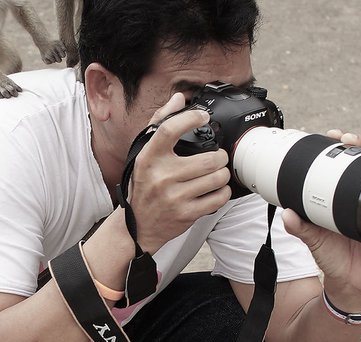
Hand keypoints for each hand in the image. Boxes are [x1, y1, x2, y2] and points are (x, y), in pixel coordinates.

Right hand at [126, 94, 231, 252]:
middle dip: (220, 156)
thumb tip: (178, 99)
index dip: (191, 118)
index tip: (203, 117)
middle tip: (218, 156)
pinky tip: (214, 190)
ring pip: (217, 178)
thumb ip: (160, 123)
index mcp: (149, 158)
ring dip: (222, 174)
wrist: (138, 225)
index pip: (169, 129)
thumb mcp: (145, 154)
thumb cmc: (144, 186)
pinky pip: (218, 198)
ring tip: (216, 173)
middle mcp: (161, 177)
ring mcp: (174, 197)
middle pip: (208, 159)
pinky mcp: (186, 214)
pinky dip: (222, 192)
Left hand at [281, 129, 360, 310]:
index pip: (334, 167)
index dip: (333, 149)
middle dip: (353, 143)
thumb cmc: (333, 260)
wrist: (354, 283)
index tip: (327, 136)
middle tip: (345, 137)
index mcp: (334, 198)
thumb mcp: (315, 243)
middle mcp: (354, 196)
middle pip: (357, 161)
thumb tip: (287, 214)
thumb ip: (301, 230)